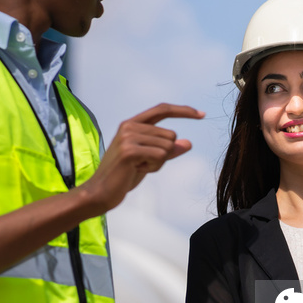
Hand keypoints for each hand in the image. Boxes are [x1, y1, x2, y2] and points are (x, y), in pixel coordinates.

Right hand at [82, 103, 204, 212]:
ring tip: (138, 167)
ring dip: (158, 163)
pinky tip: (137, 170)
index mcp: (132, 124)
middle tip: (143, 164)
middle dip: (165, 154)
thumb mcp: (149, 160)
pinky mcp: (130, 151)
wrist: (100, 192)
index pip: (162, 109)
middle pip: (170, 135)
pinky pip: (161, 156)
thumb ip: (167, 150)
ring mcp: (128, 137)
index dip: (183, 111)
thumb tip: (188, 143)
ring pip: (167, 147)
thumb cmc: (123, 176)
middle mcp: (130, 126)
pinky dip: (154, 167)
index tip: (202, 114)